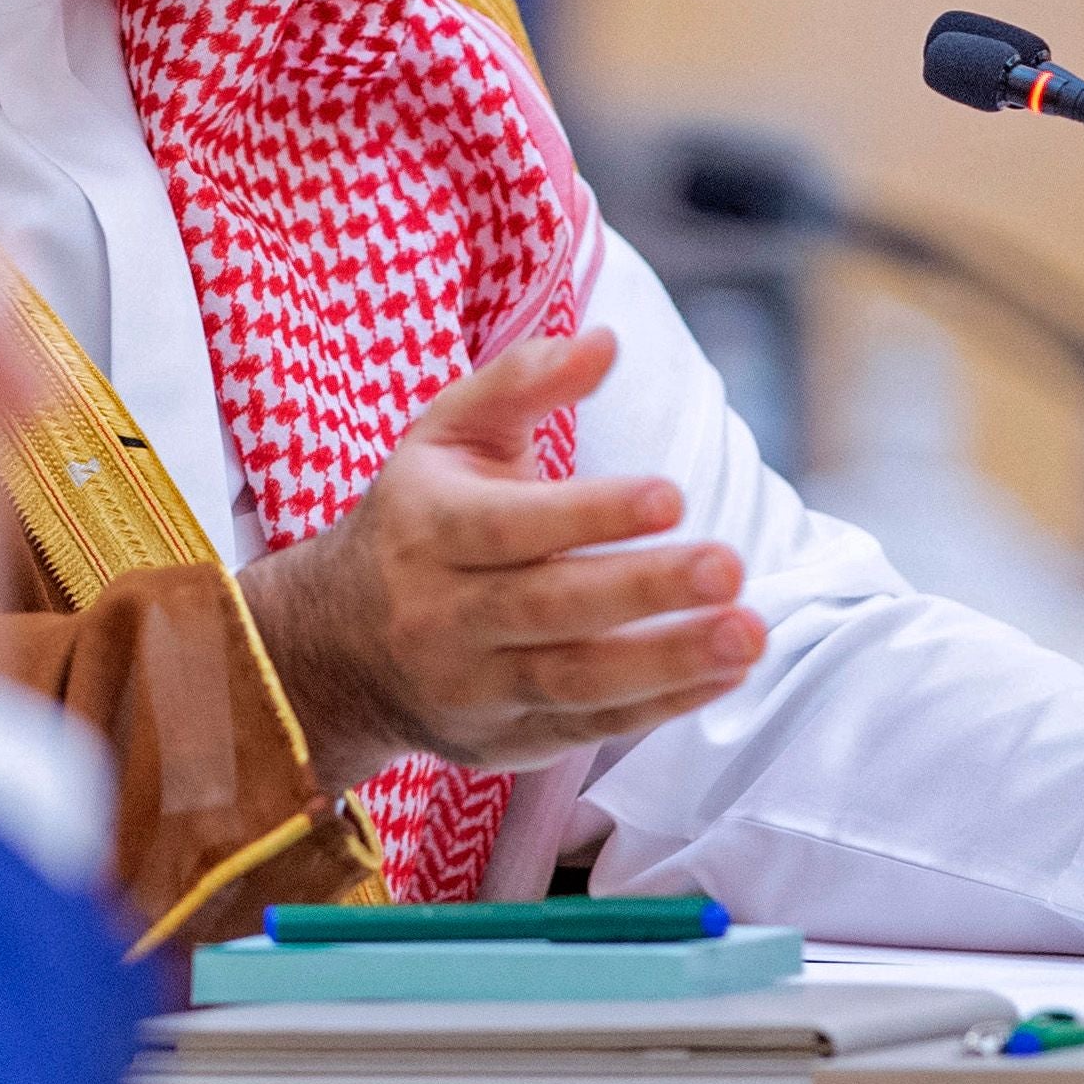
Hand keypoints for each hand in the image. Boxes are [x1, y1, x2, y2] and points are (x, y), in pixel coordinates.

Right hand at [236, 329, 764, 791]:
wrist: (336, 647)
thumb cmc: (417, 519)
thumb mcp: (445, 435)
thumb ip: (522, 383)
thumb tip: (605, 342)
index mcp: (428, 528)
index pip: (510, 526)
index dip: (589, 514)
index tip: (672, 496)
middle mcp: (442, 614)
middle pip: (547, 607)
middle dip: (642, 589)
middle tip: (729, 566)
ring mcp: (474, 687)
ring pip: (573, 680)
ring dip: (667, 661)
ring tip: (747, 634)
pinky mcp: (507, 740)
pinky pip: (589, 727)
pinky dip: (661, 705)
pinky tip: (725, 674)